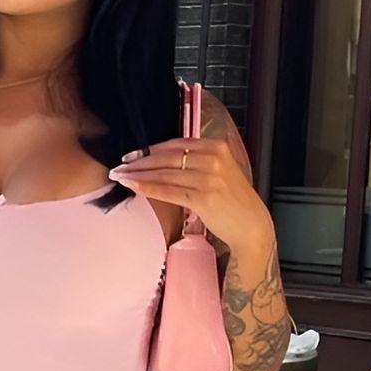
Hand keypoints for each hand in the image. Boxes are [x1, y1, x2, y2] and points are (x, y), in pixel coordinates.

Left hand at [108, 138, 275, 260]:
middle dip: (139, 161)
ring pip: (165, 173)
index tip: (132, 155)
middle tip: (119, 165)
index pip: (176, 144)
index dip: (150, 149)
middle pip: (167, 157)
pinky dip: (149, 188)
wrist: (251, 226)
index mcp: (216, 147)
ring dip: (139, 174)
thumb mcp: (219, 172)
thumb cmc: (232, 202)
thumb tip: (164, 163)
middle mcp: (213, 158)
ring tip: (120, 177)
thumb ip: (197, 163)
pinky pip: (169, 191)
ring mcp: (209, 178)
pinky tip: (133, 186)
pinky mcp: (204, 198)